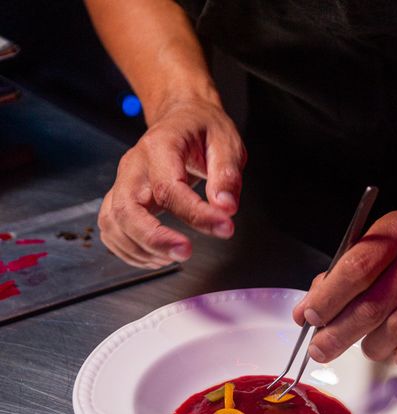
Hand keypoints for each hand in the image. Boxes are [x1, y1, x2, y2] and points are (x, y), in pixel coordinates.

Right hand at [98, 97, 246, 266]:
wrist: (181, 117)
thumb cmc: (202, 130)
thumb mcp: (226, 142)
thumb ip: (227, 175)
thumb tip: (226, 207)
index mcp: (160, 146)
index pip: (169, 188)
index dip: (196, 214)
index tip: (224, 228)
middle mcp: (134, 166)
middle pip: (127, 210)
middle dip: (154, 239)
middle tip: (185, 253)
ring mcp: (122, 183)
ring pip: (114, 224)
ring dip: (141, 249)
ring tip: (173, 256)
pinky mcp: (120, 199)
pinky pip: (112, 230)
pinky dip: (130, 251)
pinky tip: (156, 255)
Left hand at [293, 206, 396, 367]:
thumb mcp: (386, 245)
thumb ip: (344, 273)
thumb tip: (307, 310)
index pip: (355, 269)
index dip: (327, 299)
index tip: (310, 318)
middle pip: (371, 306)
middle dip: (338, 335)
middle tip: (321, 349)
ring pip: (396, 331)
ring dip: (372, 347)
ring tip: (368, 345)